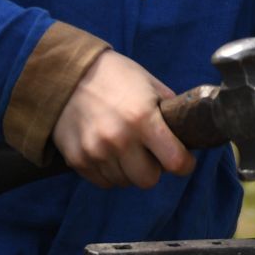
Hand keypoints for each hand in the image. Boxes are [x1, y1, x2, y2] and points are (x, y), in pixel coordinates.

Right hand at [50, 51, 194, 190]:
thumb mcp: (150, 84)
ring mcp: (95, 151)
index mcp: (143, 118)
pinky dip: (108, 171)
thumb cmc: (115, 75)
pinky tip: (107, 150)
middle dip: (154, 169)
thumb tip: (187, 132)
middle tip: (149, 153)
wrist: (67, 72)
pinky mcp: (76, 159)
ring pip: (124, 182)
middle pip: (148, 180)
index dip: (184, 164)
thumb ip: (169, 110)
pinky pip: (102, 181)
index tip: (184, 160)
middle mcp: (119, 139)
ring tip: (124, 147)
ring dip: (129, 170)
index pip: (175, 162)